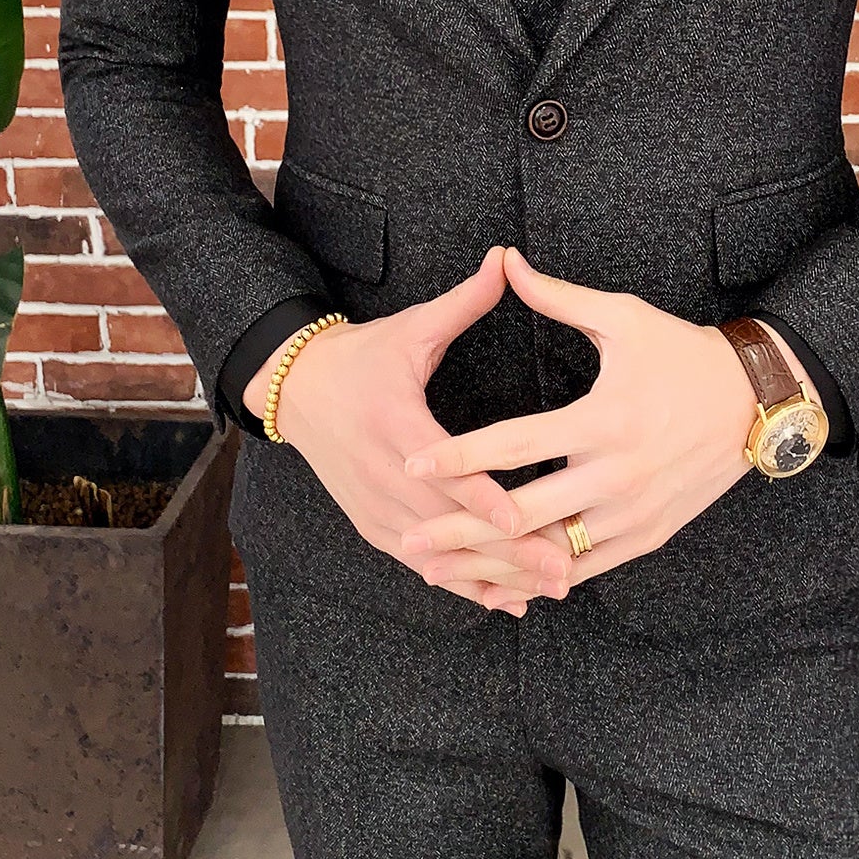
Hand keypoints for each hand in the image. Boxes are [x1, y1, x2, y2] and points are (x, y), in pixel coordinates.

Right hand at [248, 247, 570, 615]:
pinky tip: (506, 600)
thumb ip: (463, 302)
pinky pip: (420, 564)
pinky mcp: (373, 526)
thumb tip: (504, 258)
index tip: (522, 516)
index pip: (442, 467)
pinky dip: (462, 584)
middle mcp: (381, 473)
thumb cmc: (365, 355)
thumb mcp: (411, 329)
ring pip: (437, 553)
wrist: (297, 390)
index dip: (481, 495)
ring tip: (547, 589)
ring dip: (491, 575)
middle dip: (505, 550)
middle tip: (561, 567)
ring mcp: (374, 506)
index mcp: (393, 423)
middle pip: (447, 523)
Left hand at [402, 247, 784, 584]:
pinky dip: (540, 579)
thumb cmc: (683, 354)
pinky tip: (501, 585)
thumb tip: (507, 262)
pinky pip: (586, 568)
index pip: (515, 443)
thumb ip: (558, 298)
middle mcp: (617, 474)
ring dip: (491, 565)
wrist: (755, 403)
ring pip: (550, 553)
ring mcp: (634, 513)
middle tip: (410, 539)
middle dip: (460, 531)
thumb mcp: (624, 317)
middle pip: (523, 512)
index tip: (413, 464)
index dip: (460, 457)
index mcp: (603, 419)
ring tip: (438, 571)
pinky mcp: (648, 535)